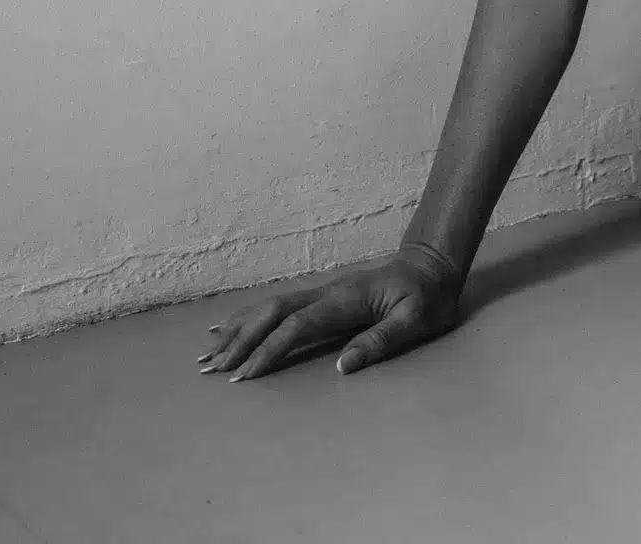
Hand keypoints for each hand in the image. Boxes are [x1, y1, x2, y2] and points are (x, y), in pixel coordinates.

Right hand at [196, 243, 464, 381]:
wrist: (431, 265)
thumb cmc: (426, 297)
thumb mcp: (415, 322)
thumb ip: (379, 342)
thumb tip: (340, 366)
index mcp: (344, 300)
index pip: (296, 326)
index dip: (269, 350)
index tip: (244, 375)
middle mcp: (326, 292)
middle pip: (273, 314)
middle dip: (241, 340)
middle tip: (212, 369)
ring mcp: (322, 291)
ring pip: (271, 307)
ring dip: (239, 328)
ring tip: (209, 351)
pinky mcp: (322, 295)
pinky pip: (280, 305)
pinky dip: (251, 316)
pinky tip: (231, 325)